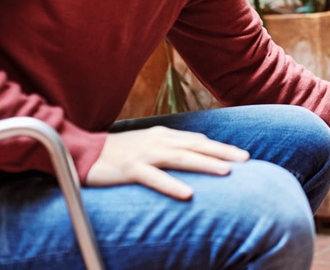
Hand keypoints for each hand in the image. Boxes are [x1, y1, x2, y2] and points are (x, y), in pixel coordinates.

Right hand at [85, 126, 249, 199]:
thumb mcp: (150, 143)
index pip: (199, 141)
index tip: (243, 155)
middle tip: (246, 160)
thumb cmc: (120, 150)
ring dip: (205, 164)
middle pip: (196, 146)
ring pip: (181, 158)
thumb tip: (201, 145)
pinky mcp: (130, 169)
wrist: (83, 152)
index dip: (221, 148)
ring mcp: (145, 155)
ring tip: (226, 172)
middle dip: (223, 152)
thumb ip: (174, 144)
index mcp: (164, 135)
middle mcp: (159, 142)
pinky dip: (172, 185)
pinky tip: (188, 194)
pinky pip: (154, 178)